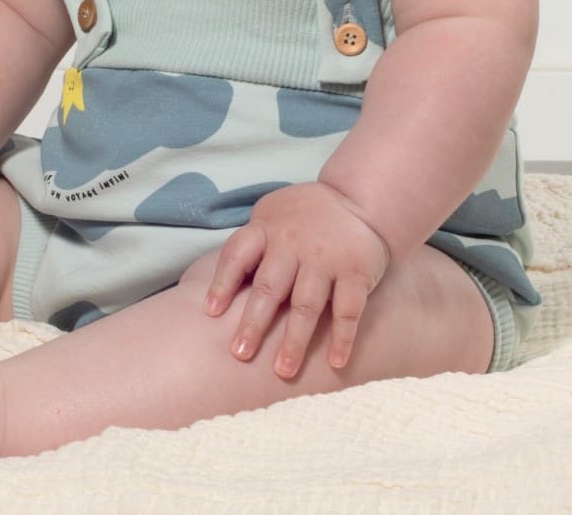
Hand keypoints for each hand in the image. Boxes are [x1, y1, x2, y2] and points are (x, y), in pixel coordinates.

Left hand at [204, 181, 390, 379]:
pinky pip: (349, 310)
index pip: (237, 255)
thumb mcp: (271, 214)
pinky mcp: (357, 271)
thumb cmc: (305, 214)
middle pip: (269, 287)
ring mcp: (326, 258)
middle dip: (253, 324)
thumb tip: (222, 284)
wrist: (360, 199)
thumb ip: (251, 243)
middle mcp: (293, 243)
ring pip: (306, 305)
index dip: (222, 283)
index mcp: (267, 228)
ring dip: (294, 340)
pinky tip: (335, 363)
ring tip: (283, 371)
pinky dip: (342, 337)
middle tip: (240, 354)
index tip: (210, 314)